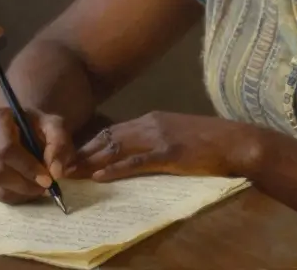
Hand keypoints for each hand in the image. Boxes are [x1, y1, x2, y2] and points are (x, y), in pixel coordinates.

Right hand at [0, 106, 74, 203]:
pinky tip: (27, 190)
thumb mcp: (55, 126)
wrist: (20, 125)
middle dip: (25, 184)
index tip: (48, 179)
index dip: (27, 167)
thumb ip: (59, 144)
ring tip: (38, 188)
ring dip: (20, 192)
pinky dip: (13, 196)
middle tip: (46, 187)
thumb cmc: (37, 125)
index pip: (7, 149)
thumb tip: (56, 172)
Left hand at [68, 111, 259, 181]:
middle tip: (59, 166)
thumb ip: (154, 141)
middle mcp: (150, 124)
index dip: (88, 144)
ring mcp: (160, 137)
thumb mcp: (177, 136)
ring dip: (90, 161)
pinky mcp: (170, 153)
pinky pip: (137, 161)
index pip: (111, 131)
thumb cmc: (211, 143)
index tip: (69, 157)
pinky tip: (100, 176)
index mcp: (152, 120)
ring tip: (69, 173)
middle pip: (107, 137)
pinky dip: (116, 168)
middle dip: (81, 152)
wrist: (237, 142)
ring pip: (116, 148)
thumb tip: (132, 154)